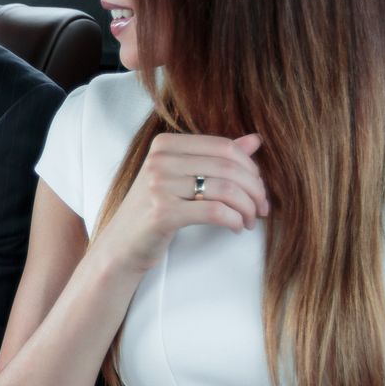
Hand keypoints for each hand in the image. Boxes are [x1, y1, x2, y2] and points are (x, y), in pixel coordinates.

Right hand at [89, 133, 267, 273]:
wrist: (122, 245)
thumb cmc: (154, 211)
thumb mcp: (183, 178)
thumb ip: (217, 157)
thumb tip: (256, 140)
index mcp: (165, 144)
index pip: (223, 147)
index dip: (250, 168)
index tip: (258, 188)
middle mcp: (159, 160)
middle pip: (228, 167)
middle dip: (254, 190)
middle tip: (262, 208)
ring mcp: (159, 185)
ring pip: (225, 189)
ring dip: (247, 207)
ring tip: (250, 220)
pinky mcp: (162, 213)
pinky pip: (215, 212)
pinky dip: (234, 220)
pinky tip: (237, 227)